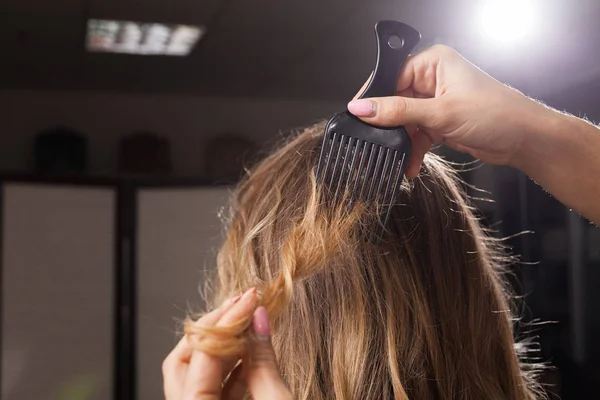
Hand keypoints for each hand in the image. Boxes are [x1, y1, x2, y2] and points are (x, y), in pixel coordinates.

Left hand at [162, 288, 291, 399]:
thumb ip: (264, 361)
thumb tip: (259, 318)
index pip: (203, 353)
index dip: (228, 320)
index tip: (250, 299)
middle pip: (184, 361)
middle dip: (214, 329)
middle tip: (240, 306)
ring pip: (198, 374)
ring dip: (223, 346)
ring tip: (248, 322)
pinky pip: (214, 390)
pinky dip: (231, 368)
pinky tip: (251, 351)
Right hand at [348, 45, 552, 175]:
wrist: (525, 140)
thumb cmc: (496, 114)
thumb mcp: (441, 113)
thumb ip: (398, 111)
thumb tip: (362, 108)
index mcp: (432, 63)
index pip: (390, 76)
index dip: (375, 98)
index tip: (360, 118)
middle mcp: (433, 79)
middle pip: (395, 102)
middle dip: (389, 127)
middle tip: (377, 145)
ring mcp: (436, 102)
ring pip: (404, 122)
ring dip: (402, 143)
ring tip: (400, 160)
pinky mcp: (440, 121)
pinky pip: (416, 135)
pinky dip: (413, 150)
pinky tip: (411, 165)